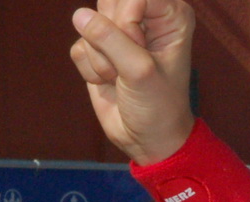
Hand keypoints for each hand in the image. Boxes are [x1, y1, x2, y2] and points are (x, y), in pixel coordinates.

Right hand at [70, 0, 196, 164]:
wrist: (147, 140)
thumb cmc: (158, 106)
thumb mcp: (140, 71)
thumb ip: (111, 40)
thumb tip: (79, 15)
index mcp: (169, 14)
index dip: (128, 19)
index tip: (139, 47)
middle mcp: (145, 17)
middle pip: (108, 2)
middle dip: (112, 38)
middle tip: (130, 65)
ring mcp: (119, 32)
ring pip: (89, 24)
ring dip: (101, 57)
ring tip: (122, 77)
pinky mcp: (98, 50)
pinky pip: (79, 47)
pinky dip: (91, 70)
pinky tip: (111, 83)